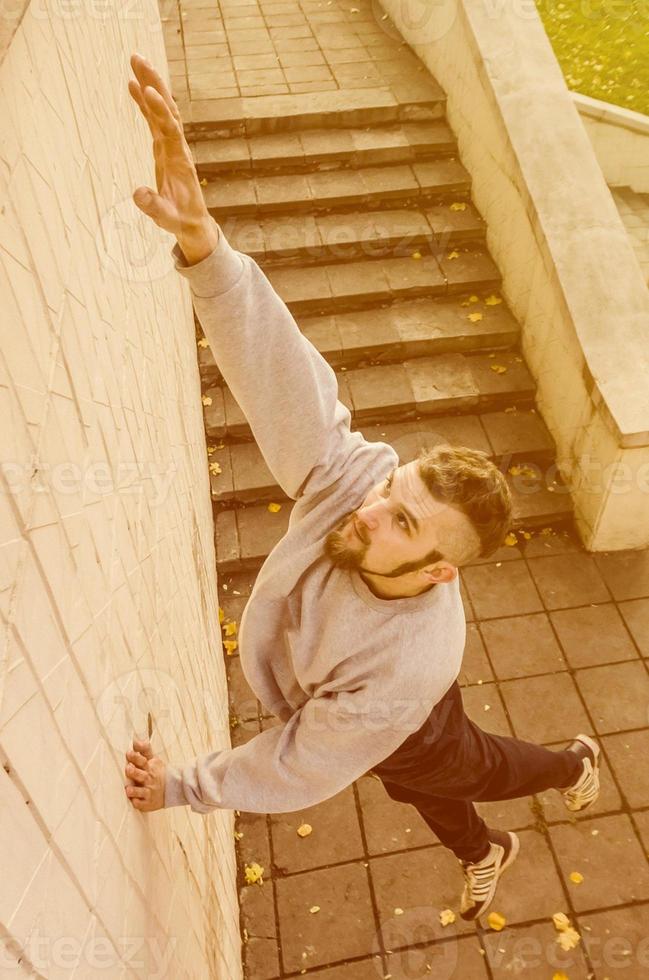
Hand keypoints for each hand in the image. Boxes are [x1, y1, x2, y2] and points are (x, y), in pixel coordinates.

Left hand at [124, 737, 165, 811]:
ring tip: (128, 789)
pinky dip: (138, 803)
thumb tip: (135, 740)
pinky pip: (141, 804)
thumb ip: (144, 750)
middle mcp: (149, 779)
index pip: (142, 760)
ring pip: (140, 791)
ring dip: (134, 790)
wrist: (172, 789)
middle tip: (128, 768)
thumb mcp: (153, 759)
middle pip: (141, 775)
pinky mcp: (148, 803)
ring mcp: (149, 791)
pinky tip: (134, 801)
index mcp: (150, 767)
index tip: (128, 753)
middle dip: (134, 772)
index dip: (135, 757)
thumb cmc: (157, 772)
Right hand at [128, 52, 218, 262]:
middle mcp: (177, 148)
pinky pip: (154, 119)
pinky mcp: (164, 147)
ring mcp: (171, 146)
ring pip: (161, 109)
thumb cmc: (180, 220)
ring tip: (135, 60)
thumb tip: (137, 194)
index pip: (170, 129)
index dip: (159, 110)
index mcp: (179, 161)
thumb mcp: (166, 219)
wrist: (193, 222)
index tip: (148, 90)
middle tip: (137, 58)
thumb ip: (153, 207)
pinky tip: (132, 84)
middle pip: (166, 109)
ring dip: (149, 84)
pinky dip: (144, 101)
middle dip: (153, 83)